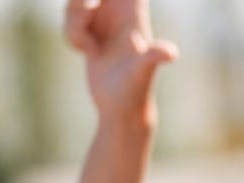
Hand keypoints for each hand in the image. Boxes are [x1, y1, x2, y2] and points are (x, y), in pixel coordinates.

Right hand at [64, 0, 176, 125]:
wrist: (122, 110)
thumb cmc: (135, 92)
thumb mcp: (141, 73)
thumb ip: (152, 57)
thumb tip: (171, 54)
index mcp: (133, 13)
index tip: (96, 5)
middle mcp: (119, 13)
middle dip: (81, 3)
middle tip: (90, 13)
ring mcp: (103, 21)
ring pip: (77, 2)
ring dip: (74, 22)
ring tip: (89, 48)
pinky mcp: (91, 33)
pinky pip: (71, 19)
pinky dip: (72, 35)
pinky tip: (88, 52)